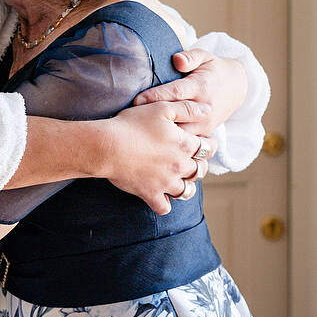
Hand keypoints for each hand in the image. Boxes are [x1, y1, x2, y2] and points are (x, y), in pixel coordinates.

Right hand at [103, 101, 213, 215]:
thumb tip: (208, 109)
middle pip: (200, 170)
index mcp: (185, 144)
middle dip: (199, 165)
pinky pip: (164, 208)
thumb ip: (188, 109)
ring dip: (186, 185)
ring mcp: (166, 183)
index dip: (209, 144)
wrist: (107, 146)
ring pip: (187, 191)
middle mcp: (179, 166)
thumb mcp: (162, 108)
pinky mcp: (150, 194)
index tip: (204, 143)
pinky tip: (161, 197)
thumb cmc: (132, 124)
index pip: (209, 148)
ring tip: (179, 179)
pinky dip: (165, 204)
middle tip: (192, 160)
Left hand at [131, 50, 246, 136]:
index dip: (156, 96)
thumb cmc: (213, 70)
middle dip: (154, 118)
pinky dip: (171, 144)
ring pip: (181, 133)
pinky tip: (153, 145)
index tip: (137, 100)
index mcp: (200, 86)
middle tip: (131, 120)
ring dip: (162, 134)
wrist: (237, 88)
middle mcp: (204, 106)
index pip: (175, 92)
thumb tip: (177, 60)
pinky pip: (186, 142)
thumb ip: (191, 56)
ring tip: (139, 134)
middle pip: (176, 115)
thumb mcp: (205, 56)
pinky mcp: (205, 133)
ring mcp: (205, 123)